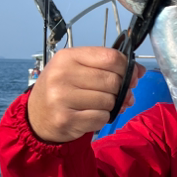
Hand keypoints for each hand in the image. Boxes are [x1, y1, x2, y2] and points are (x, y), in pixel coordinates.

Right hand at [27, 47, 144, 142]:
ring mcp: (61, 98)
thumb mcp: (77, 68)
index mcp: (67, 57)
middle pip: (113, 81)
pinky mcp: (66, 119)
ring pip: (109, 101)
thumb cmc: (62, 88)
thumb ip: (107, 66)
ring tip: (99, 105)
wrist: (36, 116)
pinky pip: (102, 118)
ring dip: (111, 105)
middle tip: (117, 94)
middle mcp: (62, 75)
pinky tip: (91, 115)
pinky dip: (102, 118)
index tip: (131, 75)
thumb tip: (140, 71)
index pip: (110, 57)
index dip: (127, 67)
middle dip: (121, 90)